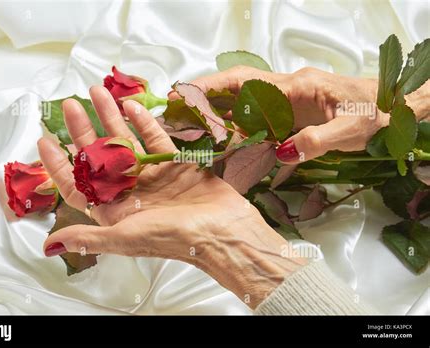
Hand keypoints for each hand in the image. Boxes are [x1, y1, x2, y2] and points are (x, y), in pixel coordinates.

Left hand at [38, 86, 305, 308]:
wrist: (222, 231)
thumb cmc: (174, 238)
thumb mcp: (126, 238)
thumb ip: (89, 237)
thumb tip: (50, 244)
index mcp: (114, 210)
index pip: (78, 186)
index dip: (59, 165)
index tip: (45, 140)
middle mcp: (129, 192)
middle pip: (98, 157)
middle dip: (82, 131)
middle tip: (70, 105)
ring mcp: (151, 176)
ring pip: (125, 142)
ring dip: (110, 118)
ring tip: (98, 93)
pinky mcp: (173, 164)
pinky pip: (155, 138)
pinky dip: (144, 122)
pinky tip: (132, 105)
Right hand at [177, 66, 428, 163]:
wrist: (391, 106)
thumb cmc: (375, 113)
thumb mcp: (351, 129)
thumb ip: (318, 140)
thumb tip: (281, 153)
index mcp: (296, 87)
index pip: (245, 82)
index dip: (213, 87)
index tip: (185, 93)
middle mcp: (285, 90)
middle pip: (235, 86)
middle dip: (204, 94)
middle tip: (175, 107)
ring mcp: (285, 101)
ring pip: (242, 101)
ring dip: (215, 111)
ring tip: (189, 126)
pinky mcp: (289, 113)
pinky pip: (255, 117)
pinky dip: (234, 126)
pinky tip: (222, 139)